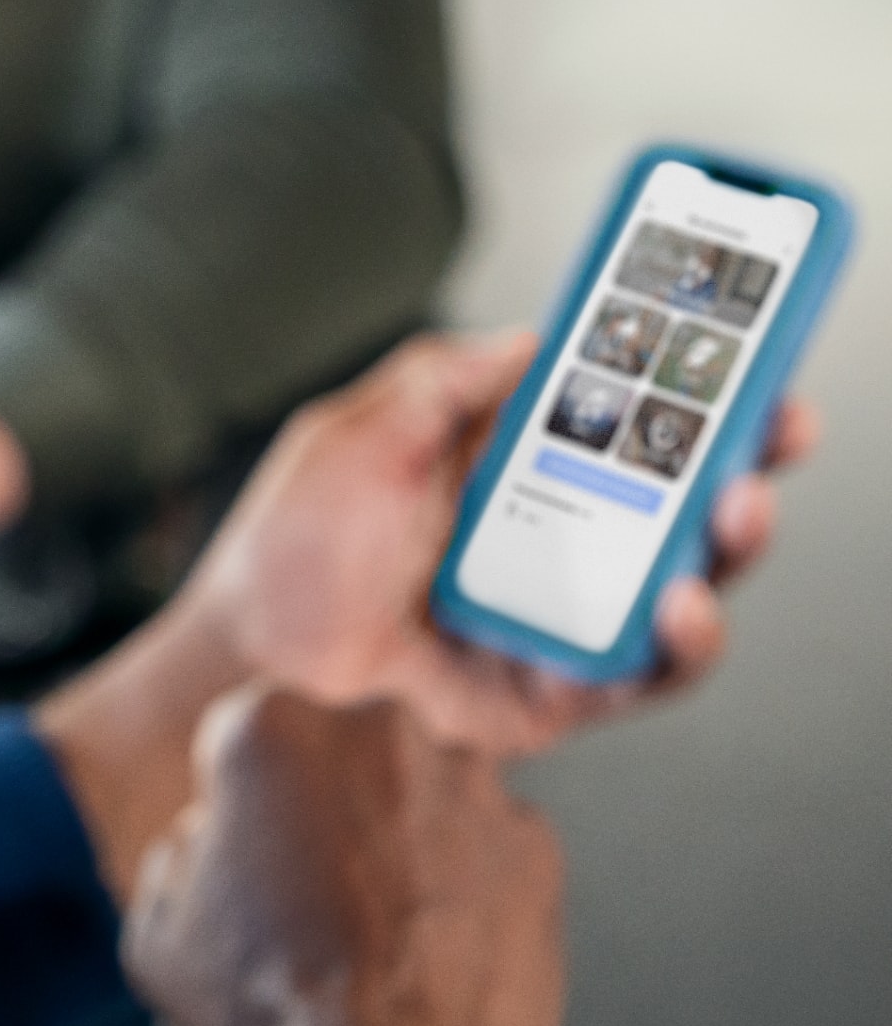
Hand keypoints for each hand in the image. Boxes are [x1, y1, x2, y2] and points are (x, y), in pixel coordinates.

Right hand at [125, 689, 564, 1025]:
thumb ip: (183, 852)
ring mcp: (463, 782)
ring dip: (408, 832)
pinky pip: (492, 842)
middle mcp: (373, 730)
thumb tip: (207, 844)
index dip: (246, 796)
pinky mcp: (532, 841)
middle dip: (335, 798)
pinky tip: (441, 939)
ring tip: (387, 921)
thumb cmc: (279, 1011)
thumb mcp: (163, 928)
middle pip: (345, 745)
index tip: (254, 837)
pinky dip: (473, 879)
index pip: (249, 733)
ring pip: (424, 786)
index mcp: (270, 728)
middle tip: (323, 884)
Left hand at [178, 331, 817, 757]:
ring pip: (678, 588)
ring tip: (733, 515)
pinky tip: (670, 609)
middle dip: (738, 464)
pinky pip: (633, 675)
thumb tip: (535, 335)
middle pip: (670, 504)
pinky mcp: (551, 690)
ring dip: (722, 552)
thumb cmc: (294, 536)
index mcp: (507, 464)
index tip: (746, 357)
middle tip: (773, 435)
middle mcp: (548, 537)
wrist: (253, 646)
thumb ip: (443, 377)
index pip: (619, 423)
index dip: (686, 394)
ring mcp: (557, 613)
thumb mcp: (361, 429)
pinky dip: (666, 644)